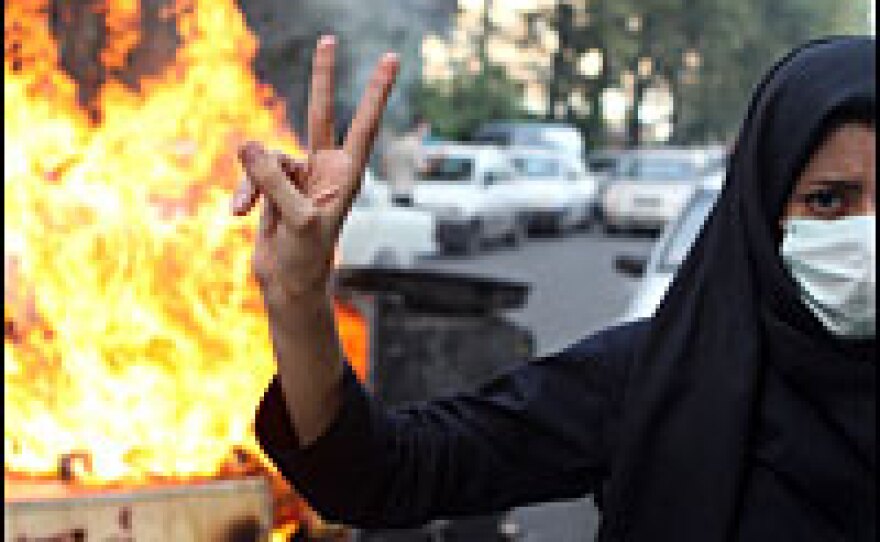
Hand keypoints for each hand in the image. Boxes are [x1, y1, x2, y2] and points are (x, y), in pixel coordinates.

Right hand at [232, 36, 398, 302]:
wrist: (287, 282)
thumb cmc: (307, 257)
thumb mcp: (297, 219)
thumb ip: (274, 180)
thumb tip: (248, 143)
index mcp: (347, 174)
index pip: (364, 125)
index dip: (375, 92)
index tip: (391, 60)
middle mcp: (325, 168)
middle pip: (322, 114)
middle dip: (323, 79)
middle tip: (329, 38)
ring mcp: (298, 175)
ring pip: (268, 156)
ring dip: (255, 182)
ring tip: (248, 210)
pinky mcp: (274, 185)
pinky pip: (251, 174)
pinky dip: (243, 192)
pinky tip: (238, 214)